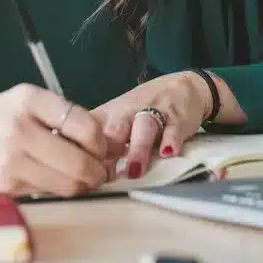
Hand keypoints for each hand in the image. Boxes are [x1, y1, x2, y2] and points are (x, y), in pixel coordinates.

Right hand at [0, 83, 112, 196]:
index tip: (102, 148)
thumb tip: (103, 144)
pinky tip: (49, 179)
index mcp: (28, 99)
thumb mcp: (19, 102)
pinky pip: (46, 193)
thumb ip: (58, 117)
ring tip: (79, 177)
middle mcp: (19, 128)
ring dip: (81, 185)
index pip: (85, 125)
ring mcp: (11, 161)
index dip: (101, 143)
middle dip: (97, 171)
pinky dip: (55, 189)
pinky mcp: (4, 188)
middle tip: (100, 171)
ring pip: (66, 184)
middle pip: (80, 162)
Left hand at [90, 71, 213, 180]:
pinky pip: (173, 128)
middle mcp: (128, 112)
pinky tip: (168, 152)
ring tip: (134, 171)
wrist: (181, 87)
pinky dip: (171, 140)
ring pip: (144, 128)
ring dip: (138, 149)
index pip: (89, 132)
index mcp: (108, 115)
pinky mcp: (177, 118)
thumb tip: (81, 176)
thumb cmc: (142, 110)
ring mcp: (153, 113)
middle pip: (113, 128)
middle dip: (107, 150)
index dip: (85, 153)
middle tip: (103, 176)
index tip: (83, 174)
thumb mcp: (116, 120)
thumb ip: (100, 146)